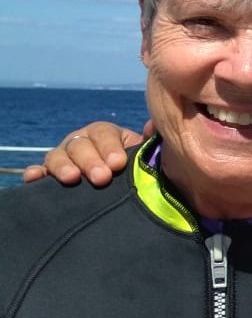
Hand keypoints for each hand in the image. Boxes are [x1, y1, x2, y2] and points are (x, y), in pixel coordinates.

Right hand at [24, 120, 149, 186]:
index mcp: (105, 134)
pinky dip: (34, 173)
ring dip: (63, 166)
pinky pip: (38, 172)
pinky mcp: (49, 175)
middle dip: (90, 161)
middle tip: (102, 178)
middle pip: (80, 145)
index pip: (103, 133)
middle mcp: (81, 142)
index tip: (118, 164)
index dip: (110, 147)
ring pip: (57, 156)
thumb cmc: (134, 171)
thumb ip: (148, 142)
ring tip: (72, 178)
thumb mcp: (144, 156)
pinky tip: (33, 177)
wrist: (123, 191)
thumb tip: (152, 126)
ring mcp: (63, 158)